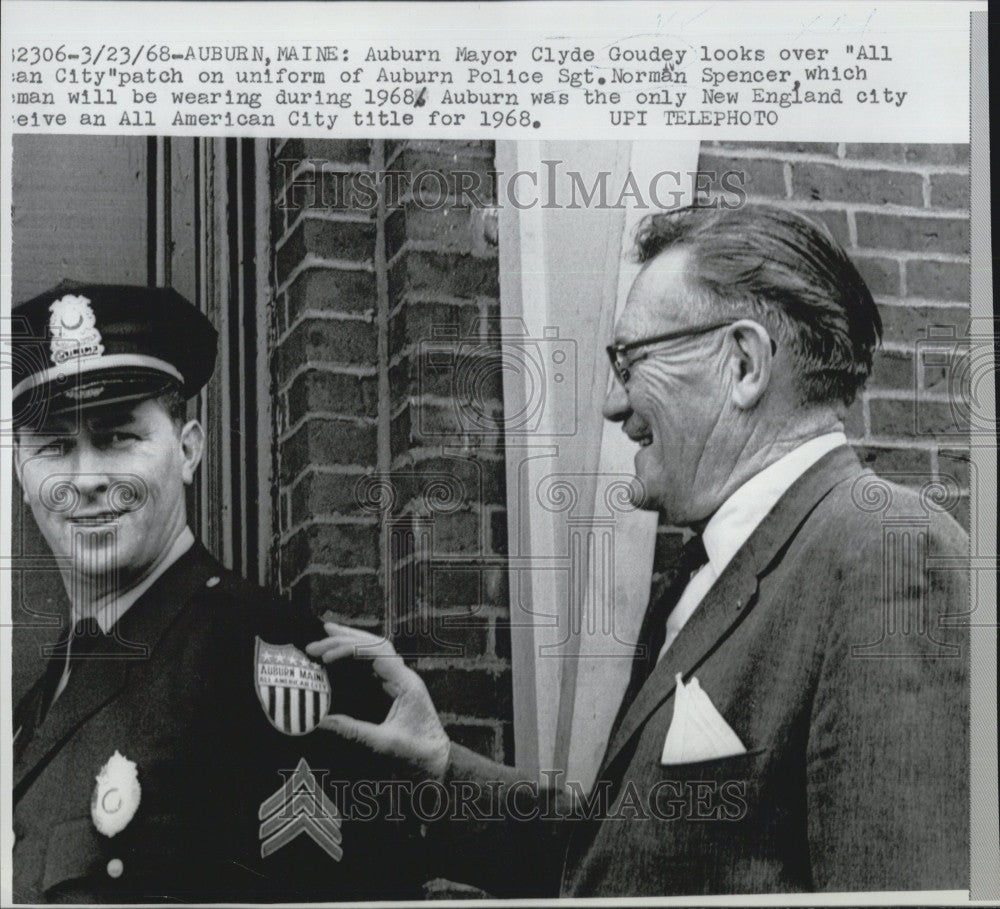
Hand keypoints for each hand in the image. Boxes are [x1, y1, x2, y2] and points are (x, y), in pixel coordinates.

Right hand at [306, 622, 449, 781]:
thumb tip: (322, 721)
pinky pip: (375, 664)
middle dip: (348, 638)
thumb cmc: (418, 753)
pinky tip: (342, 655)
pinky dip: (357, 656)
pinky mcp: (395, 687)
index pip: (378, 652)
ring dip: (353, 642)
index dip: (351, 648)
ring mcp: (401, 680)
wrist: (438, 760)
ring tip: (328, 636)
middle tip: (320, 636)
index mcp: (406, 683)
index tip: (326, 656)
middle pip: (376, 645)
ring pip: (376, 650)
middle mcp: (404, 676)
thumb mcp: (384, 744)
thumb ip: (353, 731)